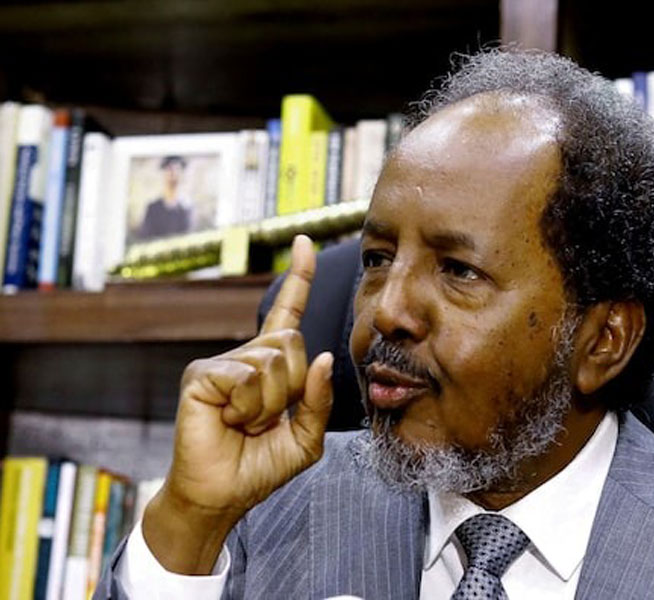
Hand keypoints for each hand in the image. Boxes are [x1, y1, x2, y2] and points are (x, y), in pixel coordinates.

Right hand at [143, 235, 333, 573]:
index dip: (299, 277)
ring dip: (269, 405)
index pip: (288, 312)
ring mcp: (222, 362)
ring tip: (245, 424)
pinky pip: (248, 378)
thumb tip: (321, 357)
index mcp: (271, 365)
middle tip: (265, 419)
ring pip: (274, 362)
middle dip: (292, 389)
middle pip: (294, 344)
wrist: (222, 495)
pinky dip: (248, 408)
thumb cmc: (259, 466)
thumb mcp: (306, 437)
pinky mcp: (202, 374)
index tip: (302, 242)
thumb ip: (319, 399)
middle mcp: (246, 356)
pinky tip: (228, 421)